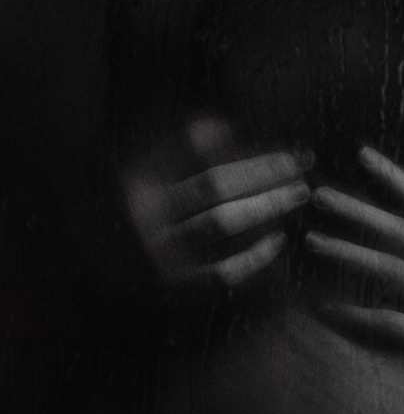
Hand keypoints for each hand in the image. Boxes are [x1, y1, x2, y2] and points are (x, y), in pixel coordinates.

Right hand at [122, 117, 310, 289]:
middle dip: (264, 170)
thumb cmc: (132, 209)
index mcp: (140, 175)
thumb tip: (225, 127)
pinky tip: (278, 240)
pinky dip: (254, 257)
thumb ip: (178, 148)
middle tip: (303, 162)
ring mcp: (159, 250)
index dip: (232, 137)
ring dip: (266, 204)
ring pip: (221, 221)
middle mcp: (146, 211)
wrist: (90, 268)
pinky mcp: (173, 286)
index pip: (191, 145)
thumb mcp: (141, 171)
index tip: (263, 135)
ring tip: (300, 191)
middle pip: (215, 183)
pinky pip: (221, 272)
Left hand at [305, 146, 403, 390]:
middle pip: (400, 231)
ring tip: (313, 242)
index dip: (394, 176)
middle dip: (358, 210)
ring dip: (350, 253)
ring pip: (391, 270)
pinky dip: (357, 315)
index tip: (362, 154)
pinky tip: (326, 308)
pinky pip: (390, 322)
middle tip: (318, 195)